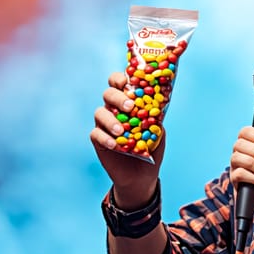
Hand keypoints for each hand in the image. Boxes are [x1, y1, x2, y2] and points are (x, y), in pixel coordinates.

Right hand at [91, 71, 164, 208]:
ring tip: (121, 130)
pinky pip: (96, 134)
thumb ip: (156, 117)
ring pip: (100, 113)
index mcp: (128, 102)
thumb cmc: (151, 147)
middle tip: (129, 106)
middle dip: (117, 97)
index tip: (126, 81)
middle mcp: (114, 109)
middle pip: (108, 94)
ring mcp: (105, 124)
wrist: (142, 175)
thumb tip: (157, 106)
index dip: (119, 78)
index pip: (118, 83)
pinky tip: (115, 145)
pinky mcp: (98, 140)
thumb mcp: (158, 131)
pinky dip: (105, 138)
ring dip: (111, 119)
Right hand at [229, 126, 253, 190]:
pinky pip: (239, 174)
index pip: (244, 132)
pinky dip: (251, 177)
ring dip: (253, 164)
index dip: (252, 133)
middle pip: (239, 144)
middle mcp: (240, 154)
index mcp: (250, 145)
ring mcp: (236, 168)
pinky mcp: (236, 182)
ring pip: (236, 157)